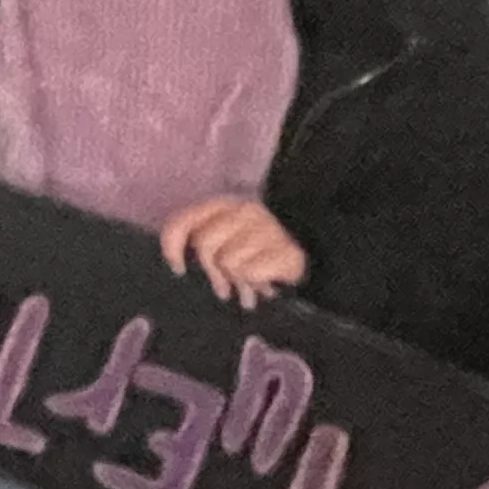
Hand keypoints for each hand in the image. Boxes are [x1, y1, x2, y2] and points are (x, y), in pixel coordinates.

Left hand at [157, 194, 307, 308]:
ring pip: (229, 263)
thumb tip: (178, 264)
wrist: (316, 250)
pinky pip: (252, 273)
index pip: (184, 221)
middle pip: (205, 245)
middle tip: (224, 284)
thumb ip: (199, 242)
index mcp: (224, 204)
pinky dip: (255, 283)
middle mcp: (246, 211)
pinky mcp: (288, 252)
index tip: (178, 269)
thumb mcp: (224, 239)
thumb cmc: (256, 250)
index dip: (173, 247)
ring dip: (237, 279)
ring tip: (247, 285)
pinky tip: (265, 285)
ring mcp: (269, 229)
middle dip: (211, 270)